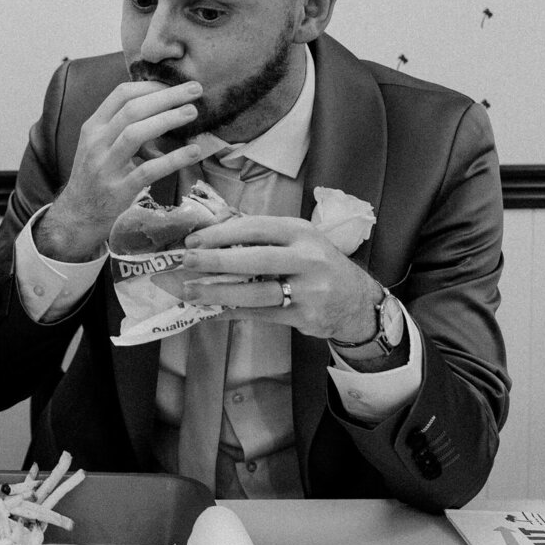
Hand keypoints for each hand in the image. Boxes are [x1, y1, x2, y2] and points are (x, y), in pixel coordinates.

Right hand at [37, 80, 205, 260]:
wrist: (77, 215)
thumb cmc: (95, 175)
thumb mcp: (98, 145)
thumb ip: (120, 125)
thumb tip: (161, 103)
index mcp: (93, 127)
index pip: (120, 95)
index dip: (150, 85)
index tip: (174, 83)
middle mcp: (96, 144)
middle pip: (132, 110)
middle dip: (166, 96)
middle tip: (194, 90)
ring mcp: (106, 167)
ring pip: (135, 134)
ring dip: (167, 120)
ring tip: (192, 113)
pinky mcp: (119, 190)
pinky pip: (148, 170)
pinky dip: (173, 159)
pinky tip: (193, 151)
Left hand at [178, 215, 377, 340]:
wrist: (358, 301)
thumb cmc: (319, 264)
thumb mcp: (301, 240)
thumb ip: (264, 235)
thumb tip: (215, 230)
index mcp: (302, 232)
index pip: (257, 228)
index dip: (223, 233)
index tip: (194, 239)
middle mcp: (307, 259)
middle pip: (256, 259)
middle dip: (217, 260)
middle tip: (187, 261)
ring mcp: (308, 291)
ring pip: (256, 292)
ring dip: (219, 292)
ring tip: (191, 291)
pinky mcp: (304, 317)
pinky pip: (260, 315)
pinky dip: (232, 313)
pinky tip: (211, 312)